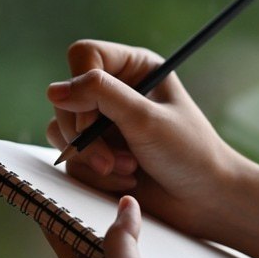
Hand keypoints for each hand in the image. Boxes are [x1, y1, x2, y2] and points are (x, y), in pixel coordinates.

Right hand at [46, 39, 248, 235]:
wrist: (204, 201)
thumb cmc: (189, 155)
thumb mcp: (145, 119)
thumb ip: (100, 96)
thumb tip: (54, 90)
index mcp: (135, 68)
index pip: (84, 56)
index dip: (80, 86)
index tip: (91, 123)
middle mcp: (115, 91)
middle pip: (66, 96)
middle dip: (86, 136)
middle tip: (109, 160)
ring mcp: (103, 123)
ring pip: (62, 129)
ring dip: (92, 157)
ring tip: (127, 170)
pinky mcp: (96, 152)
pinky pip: (71, 158)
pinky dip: (94, 174)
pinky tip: (125, 180)